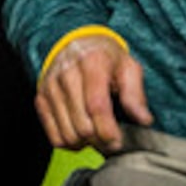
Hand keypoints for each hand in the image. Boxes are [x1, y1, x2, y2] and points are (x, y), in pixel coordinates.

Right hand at [34, 33, 151, 152]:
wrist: (75, 42)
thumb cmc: (105, 58)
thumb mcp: (127, 67)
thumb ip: (135, 94)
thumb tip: (144, 120)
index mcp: (92, 62)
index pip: (97, 105)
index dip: (108, 130)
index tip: (118, 141)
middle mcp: (67, 74)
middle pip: (82, 125)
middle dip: (100, 139)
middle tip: (110, 138)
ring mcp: (51, 87)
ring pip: (67, 135)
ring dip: (85, 143)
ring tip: (97, 134)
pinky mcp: (41, 99)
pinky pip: (54, 137)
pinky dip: (69, 143)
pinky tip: (81, 134)